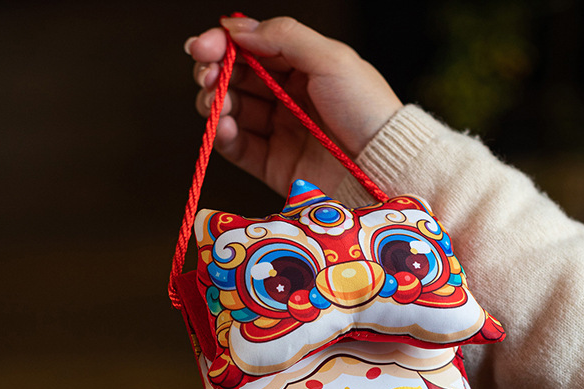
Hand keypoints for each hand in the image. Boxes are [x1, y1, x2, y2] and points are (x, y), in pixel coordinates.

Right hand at [184, 16, 402, 195]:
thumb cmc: (366, 108)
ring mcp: (280, 132)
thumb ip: (283, 37)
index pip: (251, 49)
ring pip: (232, 111)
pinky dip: (224, 136)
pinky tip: (224, 126)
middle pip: (235, 79)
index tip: (202, 47)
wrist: (382, 165)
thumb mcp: (330, 58)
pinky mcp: (274, 165)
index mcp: (302, 68)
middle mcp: (287, 98)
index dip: (222, 45)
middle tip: (206, 75)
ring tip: (214, 103)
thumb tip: (236, 28)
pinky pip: (238, 148)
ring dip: (215, 103)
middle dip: (213, 73)